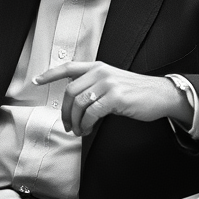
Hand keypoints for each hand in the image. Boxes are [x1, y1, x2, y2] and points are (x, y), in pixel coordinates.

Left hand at [33, 62, 191, 136]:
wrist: (161, 94)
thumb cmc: (137, 92)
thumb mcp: (113, 81)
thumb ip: (95, 85)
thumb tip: (76, 103)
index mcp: (98, 67)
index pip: (68, 67)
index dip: (50, 74)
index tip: (36, 81)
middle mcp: (100, 72)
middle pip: (70, 92)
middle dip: (65, 112)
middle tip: (68, 126)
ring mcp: (108, 83)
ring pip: (79, 104)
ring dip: (76, 122)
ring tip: (80, 131)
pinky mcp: (115, 97)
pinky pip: (91, 113)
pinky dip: (86, 125)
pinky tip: (88, 130)